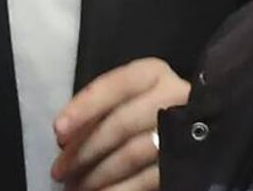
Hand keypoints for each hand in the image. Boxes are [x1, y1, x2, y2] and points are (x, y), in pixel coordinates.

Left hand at [51, 57, 189, 190]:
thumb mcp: (126, 98)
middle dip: (84, 150)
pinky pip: (147, 179)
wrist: (194, 129)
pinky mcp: (186, 161)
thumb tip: (65, 140)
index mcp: (153, 73)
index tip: (58, 130)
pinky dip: (119, 189)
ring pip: (131, 154)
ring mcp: (183, 130)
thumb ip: (100, 109)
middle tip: (59, 170)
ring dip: (97, 174)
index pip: (115, 86)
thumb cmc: (145, 109)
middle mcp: (172, 96)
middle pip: (120, 124)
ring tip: (75, 186)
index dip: (84, 107)